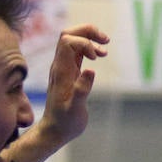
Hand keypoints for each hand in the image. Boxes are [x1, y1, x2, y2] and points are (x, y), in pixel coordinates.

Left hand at [35, 24, 108, 146]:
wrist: (55, 130)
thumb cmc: (65, 122)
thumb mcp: (74, 109)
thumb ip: (81, 90)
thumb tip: (91, 70)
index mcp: (60, 71)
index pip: (67, 42)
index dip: (84, 43)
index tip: (97, 58)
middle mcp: (60, 65)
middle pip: (68, 34)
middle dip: (87, 31)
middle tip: (105, 40)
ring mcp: (64, 67)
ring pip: (72, 39)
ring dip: (89, 37)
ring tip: (106, 46)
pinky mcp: (70, 72)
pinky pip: (77, 51)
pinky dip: (90, 47)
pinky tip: (100, 55)